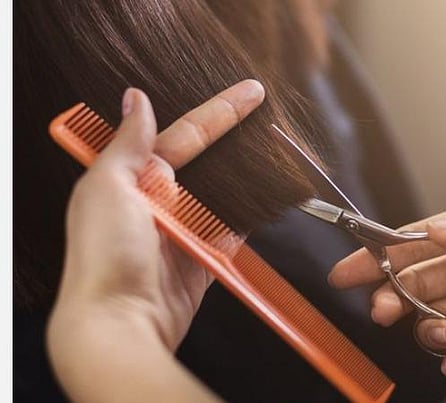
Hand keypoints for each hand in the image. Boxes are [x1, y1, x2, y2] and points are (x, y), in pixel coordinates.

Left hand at [47, 80, 263, 401]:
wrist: (120, 323)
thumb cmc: (104, 256)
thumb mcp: (107, 188)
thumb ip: (128, 144)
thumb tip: (135, 100)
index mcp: (135, 179)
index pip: (185, 135)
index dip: (220, 112)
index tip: (250, 93)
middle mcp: (159, 203)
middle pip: (208, 162)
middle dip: (236, 140)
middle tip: (268, 117)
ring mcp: (183, 232)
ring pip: (223, 195)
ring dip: (246, 177)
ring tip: (275, 155)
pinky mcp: (203, 261)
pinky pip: (232, 232)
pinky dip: (249, 218)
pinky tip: (268, 200)